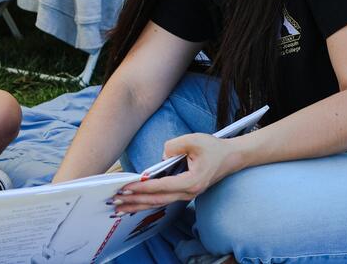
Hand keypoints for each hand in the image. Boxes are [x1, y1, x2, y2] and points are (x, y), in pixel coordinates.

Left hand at [113, 134, 242, 213]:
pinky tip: (134, 203)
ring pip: (158, 203)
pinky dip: (147, 201)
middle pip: (156, 201)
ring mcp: (186, 194)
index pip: (161, 187)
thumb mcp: (195, 140)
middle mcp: (188, 192)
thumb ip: (175, 145)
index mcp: (191, 182)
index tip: (125, 187)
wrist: (231, 158)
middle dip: (134, 201)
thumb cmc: (214, 148)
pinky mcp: (183, 191)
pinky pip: (162, 199)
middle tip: (114, 201)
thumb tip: (161, 155)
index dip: (141, 188)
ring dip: (138, 204)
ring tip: (119, 207)